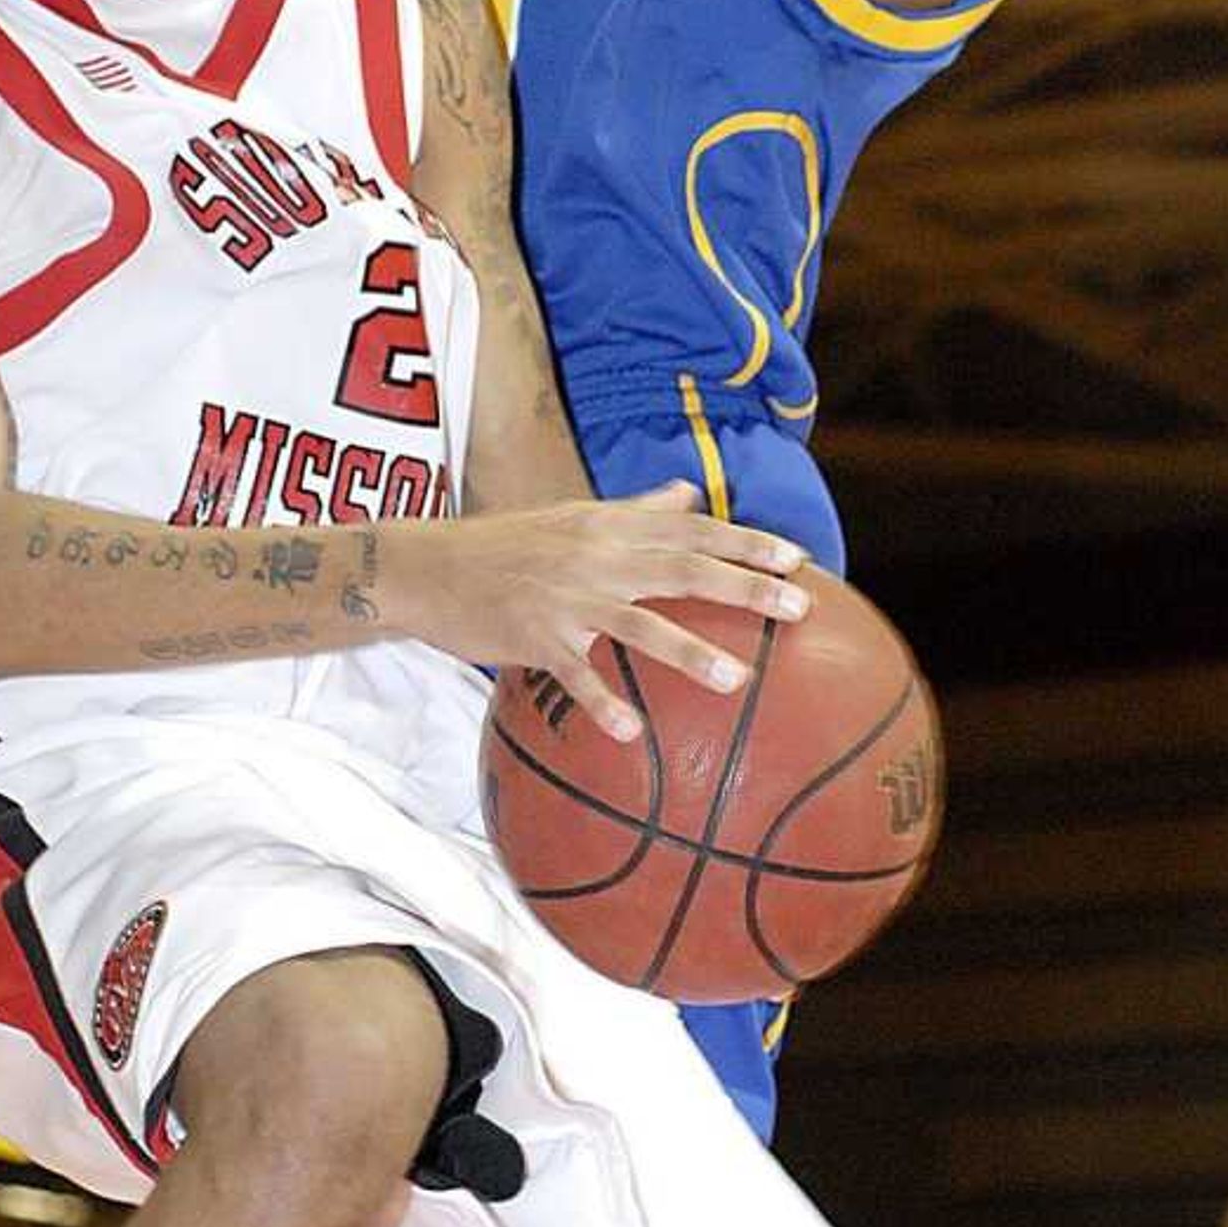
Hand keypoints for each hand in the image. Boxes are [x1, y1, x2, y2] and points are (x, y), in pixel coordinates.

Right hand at [431, 482, 809, 740]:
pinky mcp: (535, 639)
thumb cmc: (508, 544)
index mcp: (610, 525)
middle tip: (800, 606)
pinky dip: (603, 702)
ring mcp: (567, 599)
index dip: (746, 542)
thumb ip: (637, 509)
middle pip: (684, 568)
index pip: (693, 529)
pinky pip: (576, 675)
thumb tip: (691, 493)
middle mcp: (597, 555)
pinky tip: (632, 733)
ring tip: (740, 681)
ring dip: (691, 653)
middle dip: (746, 586)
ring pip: (640, 624)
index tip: (795, 559)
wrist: (428, 567)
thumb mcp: (574, 516)